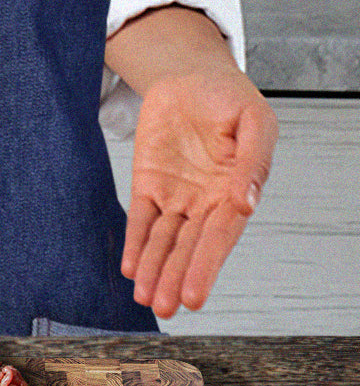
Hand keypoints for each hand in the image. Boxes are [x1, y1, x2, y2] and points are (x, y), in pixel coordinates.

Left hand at [121, 66, 278, 317]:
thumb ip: (252, 163)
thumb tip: (246, 203)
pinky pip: (140, 217)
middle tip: (164, 308)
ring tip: (147, 299)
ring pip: (163, 240)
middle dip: (175, 278)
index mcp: (235, 192)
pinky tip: (132, 268)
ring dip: (155, 269)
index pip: (219, 238)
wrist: (192, 77)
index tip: (195, 297)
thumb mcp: (253, 122)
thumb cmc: (231, 99)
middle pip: (188, 247)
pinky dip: (135, 242)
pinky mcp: (148, 182)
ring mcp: (176, 195)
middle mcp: (205, 201)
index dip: (205, 267)